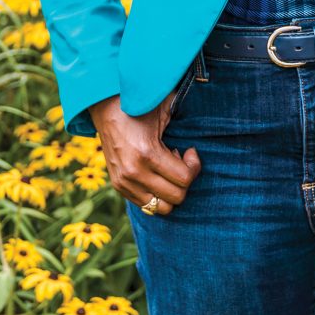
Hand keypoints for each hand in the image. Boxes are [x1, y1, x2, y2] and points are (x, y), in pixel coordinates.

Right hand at [89, 91, 201, 214]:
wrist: (105, 106)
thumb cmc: (141, 105)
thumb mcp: (165, 109)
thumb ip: (185, 124)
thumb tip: (209, 132)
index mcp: (147, 154)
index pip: (184, 179)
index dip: (194, 166)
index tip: (190, 151)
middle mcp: (133, 173)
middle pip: (175, 198)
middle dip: (184, 181)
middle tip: (179, 161)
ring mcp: (124, 182)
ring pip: (161, 208)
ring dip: (170, 191)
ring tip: (167, 170)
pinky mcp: (118, 186)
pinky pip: (146, 205)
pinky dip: (157, 194)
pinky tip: (155, 173)